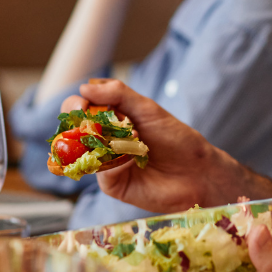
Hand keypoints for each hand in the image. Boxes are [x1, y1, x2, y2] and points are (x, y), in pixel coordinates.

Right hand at [62, 78, 239, 212]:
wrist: (197, 172)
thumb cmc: (176, 138)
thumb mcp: (147, 109)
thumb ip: (118, 94)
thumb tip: (84, 87)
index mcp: (111, 118)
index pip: (81, 107)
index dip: (75, 104)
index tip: (80, 104)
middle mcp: (104, 140)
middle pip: (74, 129)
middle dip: (76, 122)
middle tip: (85, 119)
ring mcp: (106, 162)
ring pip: (83, 152)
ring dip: (97, 142)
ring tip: (122, 137)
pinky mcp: (112, 184)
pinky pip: (101, 171)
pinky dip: (113, 162)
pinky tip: (133, 159)